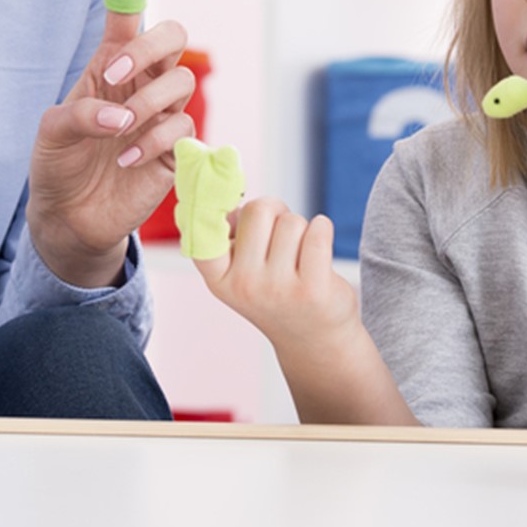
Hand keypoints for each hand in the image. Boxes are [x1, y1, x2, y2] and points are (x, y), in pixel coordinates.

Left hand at [26, 10, 194, 286]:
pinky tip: (126, 160)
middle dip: (151, 45)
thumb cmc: (58, 165)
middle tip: (116, 74)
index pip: (128, 15)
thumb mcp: (51, 133)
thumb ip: (81, 115)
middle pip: (173, 35)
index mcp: (111, 65)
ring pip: (181, 81)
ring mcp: (161, 114)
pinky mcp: (176, 150)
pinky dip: (153, 141)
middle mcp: (141, 83)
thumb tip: (121, 117)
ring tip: (119, 134)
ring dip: (147, 104)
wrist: (69, 218)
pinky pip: (182, 128)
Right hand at [195, 197, 359, 353]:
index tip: (210, 185)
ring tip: (300, 256)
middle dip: (276, 212)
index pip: (202, 233)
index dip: (205, 204)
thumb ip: (229, 236)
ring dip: (302, 229)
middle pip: (259, 209)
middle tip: (280, 236)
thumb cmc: (277, 291)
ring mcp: (278, 289)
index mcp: (219, 278)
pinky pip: (319, 230)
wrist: (313, 340)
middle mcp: (244, 285)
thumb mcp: (241, 272)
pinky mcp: (313, 290)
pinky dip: (323, 228)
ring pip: (292, 221)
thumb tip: (224, 194)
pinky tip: (320, 249)